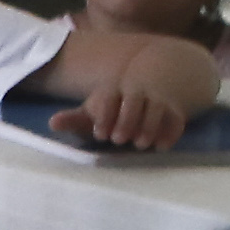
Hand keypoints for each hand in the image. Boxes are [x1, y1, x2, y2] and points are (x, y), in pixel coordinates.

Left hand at [49, 33, 215, 152]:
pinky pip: (177, 120)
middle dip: (127, 120)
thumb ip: (76, 119)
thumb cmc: (116, 106)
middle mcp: (138, 91)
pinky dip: (171, 133)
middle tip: (118, 139)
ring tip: (140, 144)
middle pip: (133, 101)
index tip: (100, 134)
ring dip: (149, 127)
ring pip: (157, 109)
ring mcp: (159, 99)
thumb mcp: (96, 110)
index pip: (109, 98)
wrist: (156, 82)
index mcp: (115, 89)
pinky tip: (160, 147)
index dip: (104, 115)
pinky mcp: (176, 111)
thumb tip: (52, 123)